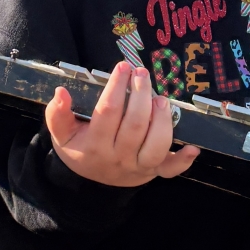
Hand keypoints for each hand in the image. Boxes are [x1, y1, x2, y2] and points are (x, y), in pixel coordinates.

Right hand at [46, 63, 200, 188]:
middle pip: (136, 124)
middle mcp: (118, 157)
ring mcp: (138, 167)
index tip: (123, 66)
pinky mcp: (153, 172)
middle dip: (142, 94)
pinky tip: (192, 147)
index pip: (108, 111)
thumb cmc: (79, 149)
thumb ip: (57, 114)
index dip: (117, 86)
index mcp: (95, 145)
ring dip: (162, 119)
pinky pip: (171, 169)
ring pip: (156, 145)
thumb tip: (61, 92)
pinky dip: (184, 160)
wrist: (89, 183)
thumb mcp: (61, 134)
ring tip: (160, 98)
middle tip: (142, 73)